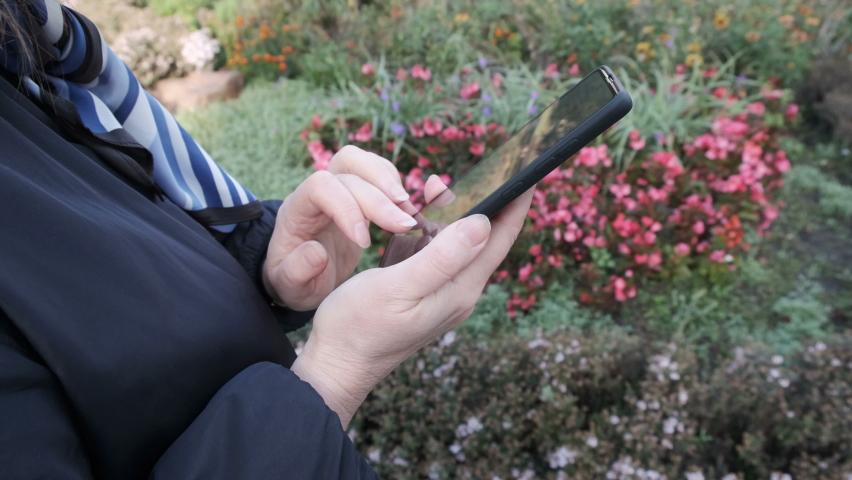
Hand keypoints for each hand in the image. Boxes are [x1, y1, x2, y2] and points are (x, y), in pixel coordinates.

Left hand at [263, 146, 418, 310]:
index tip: (364, 242)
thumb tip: (316, 252)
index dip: (346, 207)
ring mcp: (339, 188)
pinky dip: (395, 184)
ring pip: (362, 161)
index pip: (320, 187)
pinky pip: (377, 171)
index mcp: (296, 210)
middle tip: (404, 225)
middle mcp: (317, 191)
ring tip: (409, 212)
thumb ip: (296, 272)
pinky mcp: (359, 195)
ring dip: (389, 181)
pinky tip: (407, 210)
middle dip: (378, 195)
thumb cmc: (297, 282)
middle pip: (347, 166)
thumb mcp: (291, 287)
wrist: (305, 278)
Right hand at [291, 185, 533, 427]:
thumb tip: (482, 223)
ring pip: (459, 242)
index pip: (501, 237)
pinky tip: (415, 219)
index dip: (517, 201)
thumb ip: (441, 257)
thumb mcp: (398, 287)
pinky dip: (431, 230)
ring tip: (434, 189)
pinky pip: (438, 253)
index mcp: (460, 289)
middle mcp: (459, 291)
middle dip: (481, 200)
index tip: (531, 170)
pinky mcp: (423, 293)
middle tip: (469, 171)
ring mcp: (442, 293)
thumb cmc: (359, 327)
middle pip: (484, 237)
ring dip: (451, 214)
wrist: (336, 365)